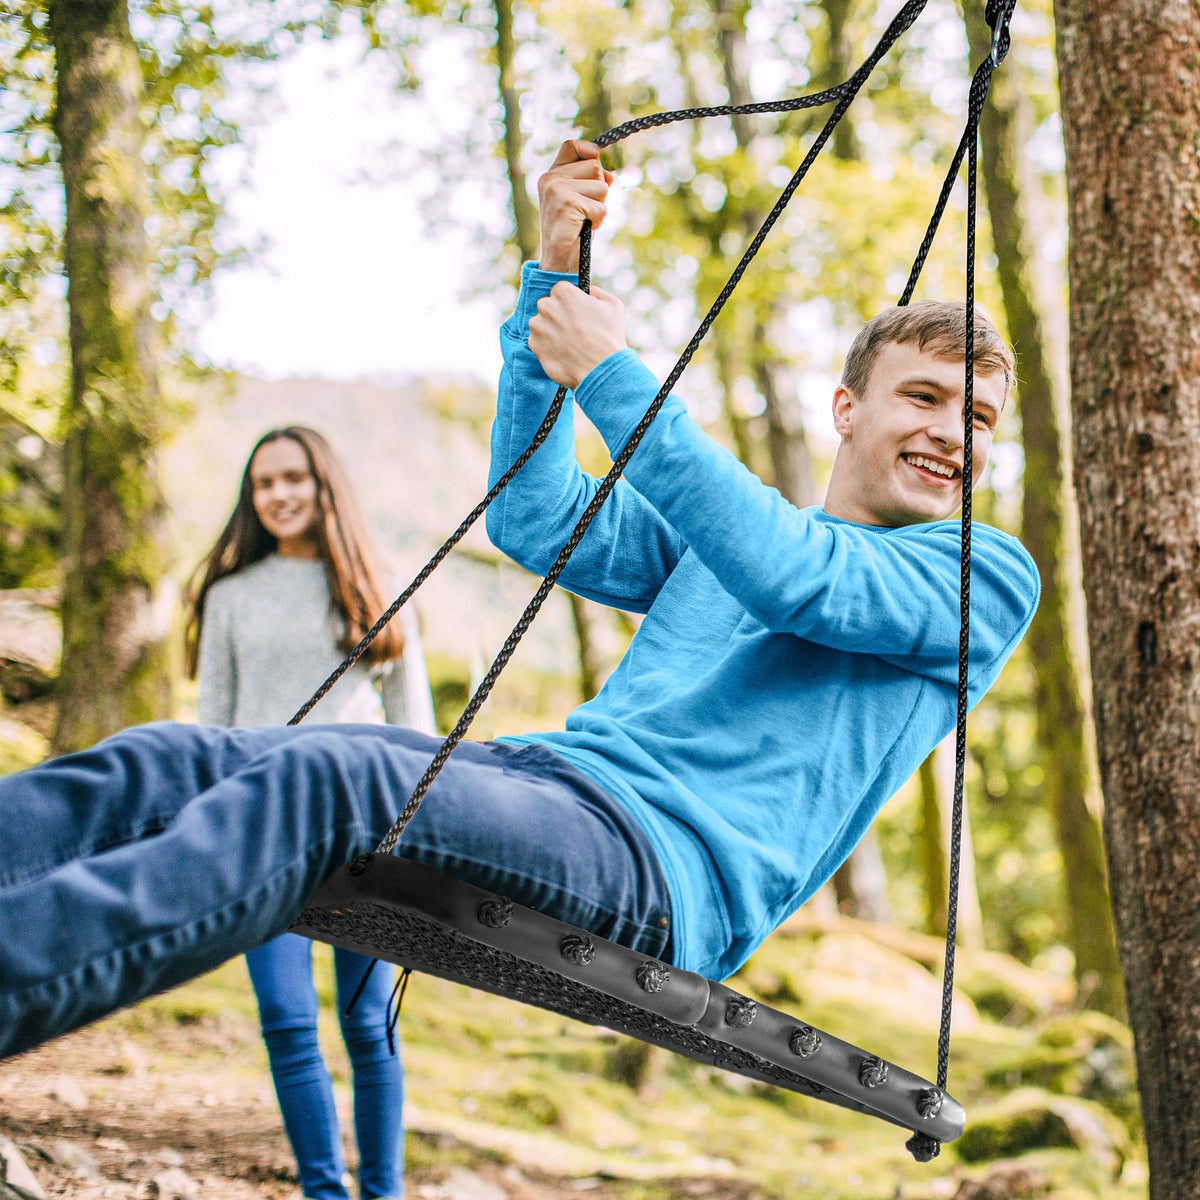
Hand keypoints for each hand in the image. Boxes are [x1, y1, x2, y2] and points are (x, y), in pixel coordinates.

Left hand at [529, 283, 627, 388]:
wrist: (600, 369)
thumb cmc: (609, 337)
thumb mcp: (612, 305)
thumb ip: (596, 292)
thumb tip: (588, 291)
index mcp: (563, 292)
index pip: (560, 292)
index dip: (570, 304)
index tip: (577, 315)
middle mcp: (546, 306)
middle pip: (548, 307)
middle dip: (558, 316)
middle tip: (574, 330)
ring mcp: (537, 326)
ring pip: (541, 324)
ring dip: (551, 331)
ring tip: (569, 343)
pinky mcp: (533, 345)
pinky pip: (538, 342)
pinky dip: (547, 347)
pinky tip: (563, 352)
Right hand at [537, 140, 614, 273]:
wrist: (558, 261)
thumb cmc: (572, 231)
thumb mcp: (581, 200)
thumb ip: (591, 182)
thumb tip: (610, 174)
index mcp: (551, 175)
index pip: (573, 145)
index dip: (590, 151)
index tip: (597, 170)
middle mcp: (551, 178)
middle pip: (595, 167)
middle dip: (599, 190)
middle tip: (585, 209)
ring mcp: (557, 189)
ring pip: (601, 187)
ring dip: (599, 206)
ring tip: (584, 219)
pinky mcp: (567, 203)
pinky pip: (601, 207)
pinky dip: (598, 220)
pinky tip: (584, 227)